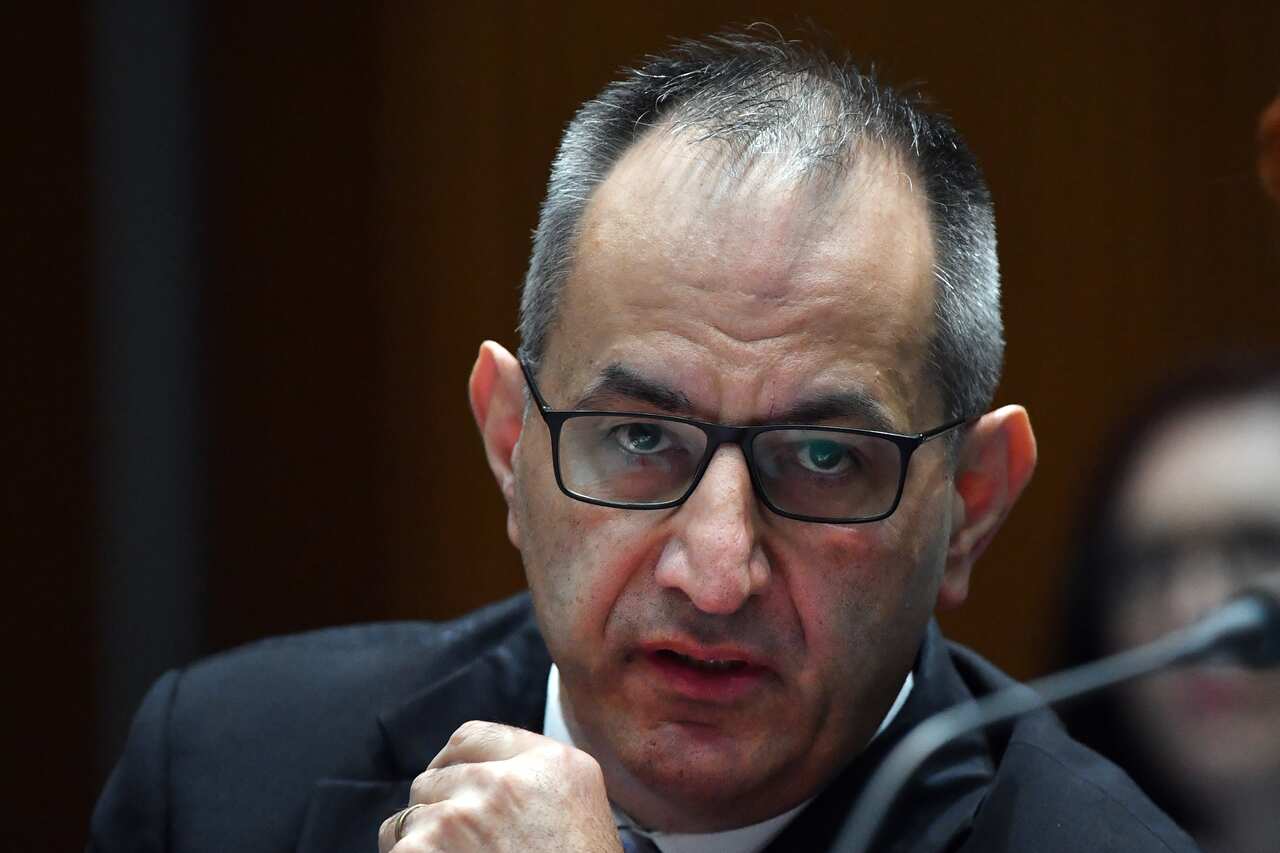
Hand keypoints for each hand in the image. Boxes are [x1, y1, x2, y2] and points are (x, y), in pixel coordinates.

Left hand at [378, 720, 622, 852]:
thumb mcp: (579, 808)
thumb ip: (536, 777)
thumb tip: (483, 772)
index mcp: (552, 765)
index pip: (474, 737)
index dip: (454, 763)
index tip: (452, 785)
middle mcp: (506, 780)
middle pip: (438, 776)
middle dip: (439, 807)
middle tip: (459, 844)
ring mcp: (464, 814)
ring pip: (411, 813)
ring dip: (421, 839)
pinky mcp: (428, 848)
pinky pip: (396, 844)